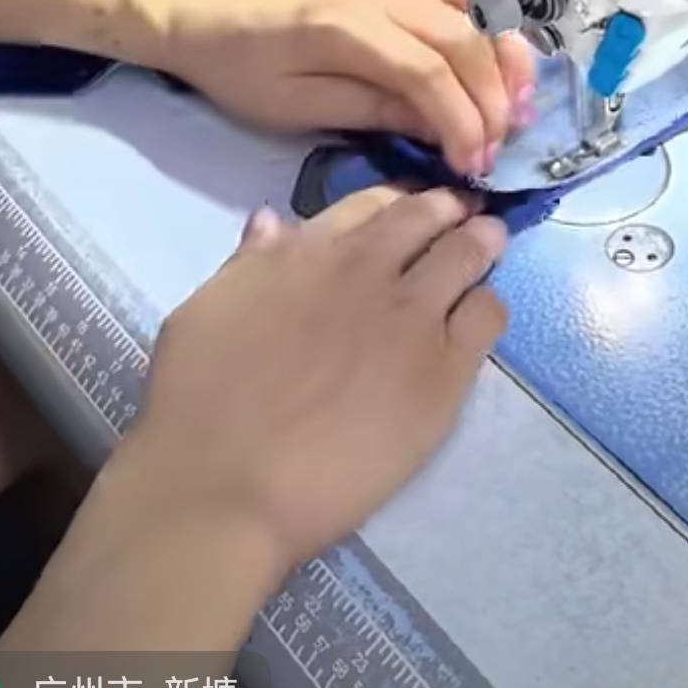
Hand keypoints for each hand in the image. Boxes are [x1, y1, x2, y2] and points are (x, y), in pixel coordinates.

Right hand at [130, 187, 507, 574]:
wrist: (226, 484)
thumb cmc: (198, 402)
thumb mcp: (208, 311)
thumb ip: (250, 265)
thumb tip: (275, 221)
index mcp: (309, 251)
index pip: (372, 204)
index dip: (397, 202)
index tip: (410, 210)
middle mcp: (368, 271)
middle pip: (429, 218)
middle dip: (449, 211)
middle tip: (464, 216)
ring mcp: (413, 320)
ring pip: (469, 256)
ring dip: (480, 245)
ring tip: (488, 247)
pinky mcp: (444, 374)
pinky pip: (487, 318)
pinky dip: (485, 306)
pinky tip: (477, 318)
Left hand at [163, 0, 535, 177]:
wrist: (210, 12)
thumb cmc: (242, 70)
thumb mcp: (295, 107)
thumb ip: (372, 110)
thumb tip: (444, 129)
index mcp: (347, 26)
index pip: (429, 73)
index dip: (462, 123)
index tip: (474, 168)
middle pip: (467, 37)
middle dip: (494, 99)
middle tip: (499, 150)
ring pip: (482, 2)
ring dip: (510, 54)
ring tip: (518, 106)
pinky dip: (498, 20)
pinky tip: (501, 62)